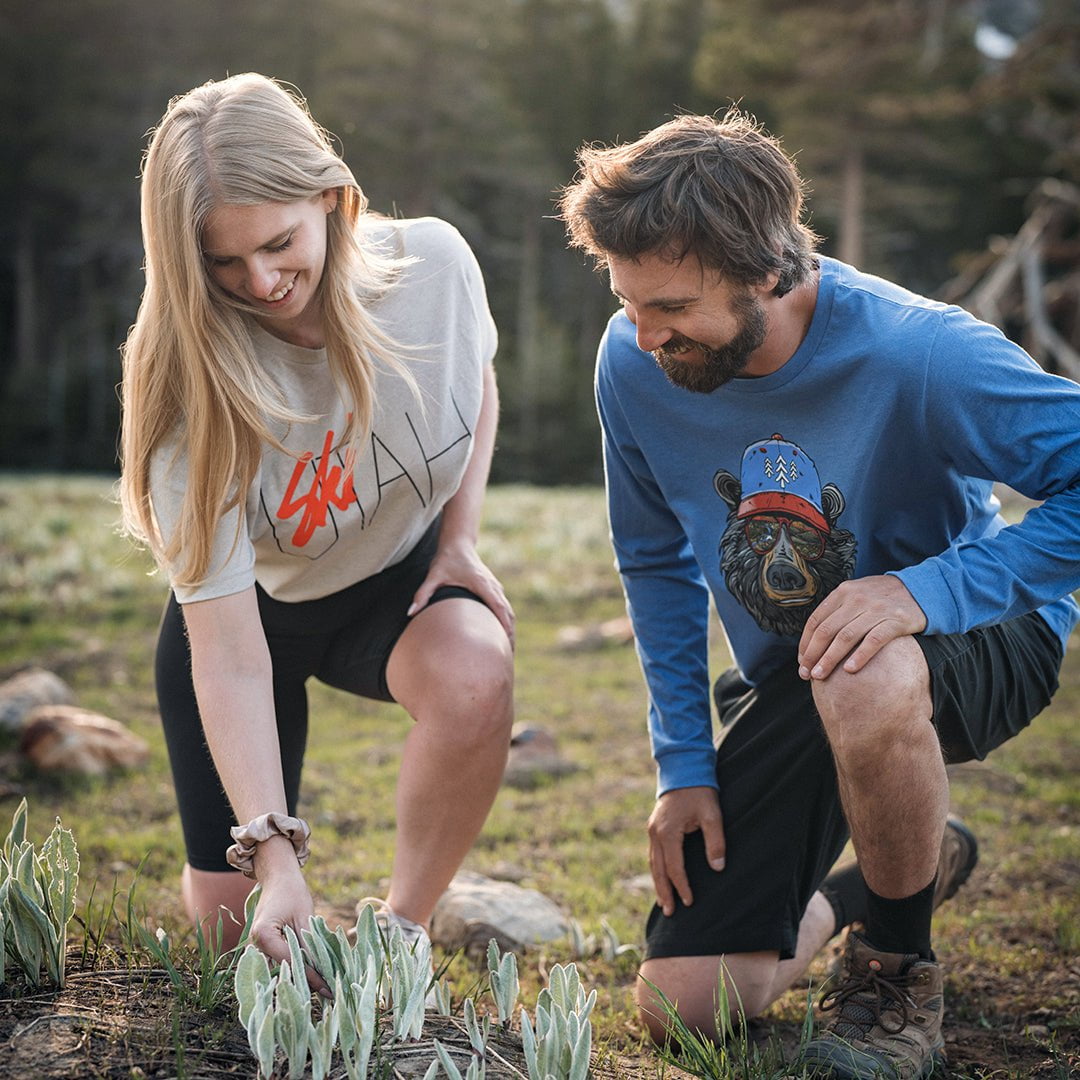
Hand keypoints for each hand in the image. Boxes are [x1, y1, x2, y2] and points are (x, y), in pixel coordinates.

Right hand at [248, 846, 328, 995]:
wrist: (278, 878)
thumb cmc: (292, 892)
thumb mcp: (305, 917)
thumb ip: (310, 944)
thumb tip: (322, 971)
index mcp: (264, 935)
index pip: (291, 962)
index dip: (311, 976)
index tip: (328, 989)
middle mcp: (256, 945)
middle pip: (284, 970)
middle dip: (306, 981)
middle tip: (328, 994)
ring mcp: (257, 947)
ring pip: (282, 969)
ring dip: (301, 976)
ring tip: (323, 987)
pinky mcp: (264, 947)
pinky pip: (280, 962)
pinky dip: (295, 967)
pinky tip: (312, 974)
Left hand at [408, 537, 514, 644]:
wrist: (458, 544)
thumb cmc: (446, 560)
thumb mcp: (433, 575)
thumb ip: (422, 594)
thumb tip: (410, 613)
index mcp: (482, 585)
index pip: (499, 608)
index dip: (504, 627)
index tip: (505, 645)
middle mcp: (493, 587)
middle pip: (508, 614)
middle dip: (509, 635)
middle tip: (507, 657)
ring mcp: (496, 588)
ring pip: (508, 612)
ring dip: (509, 630)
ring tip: (506, 651)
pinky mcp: (494, 589)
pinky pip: (504, 608)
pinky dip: (506, 622)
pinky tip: (502, 636)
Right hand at [647, 786, 724, 916]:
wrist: (684, 768)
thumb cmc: (699, 792)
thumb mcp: (712, 815)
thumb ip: (715, 842)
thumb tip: (717, 868)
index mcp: (667, 832)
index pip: (674, 867)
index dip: (682, 886)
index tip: (690, 902)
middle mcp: (655, 833)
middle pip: (658, 869)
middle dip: (664, 892)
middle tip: (669, 913)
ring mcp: (652, 829)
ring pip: (653, 863)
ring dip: (658, 883)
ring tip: (664, 902)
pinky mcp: (655, 827)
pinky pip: (654, 854)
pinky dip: (658, 869)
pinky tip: (662, 878)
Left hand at [798, 575, 926, 680]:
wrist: (921, 589)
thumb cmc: (882, 597)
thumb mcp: (857, 594)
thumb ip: (837, 610)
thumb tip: (813, 640)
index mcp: (843, 592)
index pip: (816, 620)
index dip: (805, 643)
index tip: (801, 662)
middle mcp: (856, 599)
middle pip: (826, 630)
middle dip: (812, 654)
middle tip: (805, 674)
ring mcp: (876, 609)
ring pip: (845, 637)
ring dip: (829, 658)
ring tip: (819, 675)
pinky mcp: (896, 620)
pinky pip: (874, 640)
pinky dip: (860, 656)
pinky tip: (849, 670)